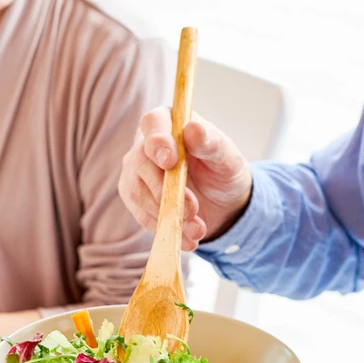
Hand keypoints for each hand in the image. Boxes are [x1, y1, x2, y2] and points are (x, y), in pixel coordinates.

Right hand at [118, 109, 252, 249]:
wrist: (222, 203)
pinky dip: (165, 229)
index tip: (169, 161)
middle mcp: (146, 146)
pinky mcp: (136, 199)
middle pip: (141, 162)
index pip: (153, 123)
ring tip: (197, 229)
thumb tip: (193, 129)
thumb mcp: (227, 157)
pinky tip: (187, 238)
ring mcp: (137, 173)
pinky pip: (142, 216)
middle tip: (192, 209)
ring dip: (167, 214)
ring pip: (139, 193)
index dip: (157, 141)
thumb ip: (211, 142)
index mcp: (169, 123)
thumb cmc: (223, 170)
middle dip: (165, 189)